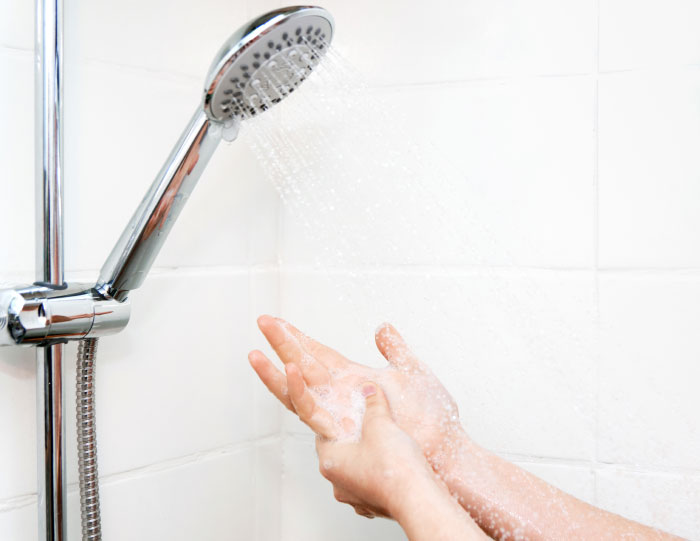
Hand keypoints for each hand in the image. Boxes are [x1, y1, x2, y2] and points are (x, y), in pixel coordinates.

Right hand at [249, 316, 466, 468]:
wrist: (444, 450)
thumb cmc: (433, 418)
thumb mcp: (412, 371)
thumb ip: (394, 349)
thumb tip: (382, 328)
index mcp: (354, 379)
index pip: (319, 353)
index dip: (299, 336)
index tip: (279, 320)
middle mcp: (341, 397)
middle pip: (303, 365)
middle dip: (282, 343)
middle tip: (262, 321)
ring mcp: (339, 414)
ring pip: (298, 390)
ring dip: (277, 370)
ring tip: (258, 352)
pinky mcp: (343, 430)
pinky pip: (314, 410)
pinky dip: (301, 390)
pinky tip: (292, 370)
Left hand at [281, 363, 437, 519]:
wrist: (417, 499)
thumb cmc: (393, 467)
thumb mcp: (380, 423)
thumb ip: (372, 403)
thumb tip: (369, 389)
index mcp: (330, 462)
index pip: (323, 435)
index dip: (337, 421)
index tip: (349, 413)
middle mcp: (337, 483)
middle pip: (340, 452)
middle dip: (354, 438)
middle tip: (368, 424)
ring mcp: (355, 498)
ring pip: (356, 470)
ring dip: (367, 457)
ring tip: (384, 444)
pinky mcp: (373, 505)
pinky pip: (372, 484)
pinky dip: (380, 473)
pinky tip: (394, 463)